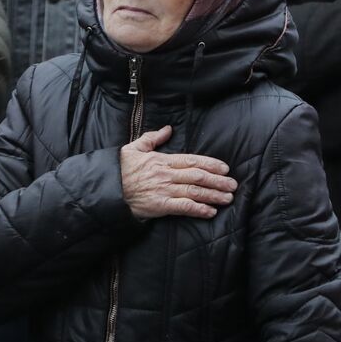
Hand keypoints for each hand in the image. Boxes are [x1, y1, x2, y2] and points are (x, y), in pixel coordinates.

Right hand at [120, 125, 236, 219]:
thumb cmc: (120, 169)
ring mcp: (164, 190)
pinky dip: (198, 209)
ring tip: (227, 198)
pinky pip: (183, 207)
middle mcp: (166, 175)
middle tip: (233, 185)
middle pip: (198, 176)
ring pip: (194, 191)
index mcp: (162, 160)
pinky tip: (210, 211)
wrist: (107, 189)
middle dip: (218, 181)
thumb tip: (168, 129)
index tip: (224, 168)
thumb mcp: (134, 148)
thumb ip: (153, 138)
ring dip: (213, 195)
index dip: (210, 164)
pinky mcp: (160, 205)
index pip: (191, 160)